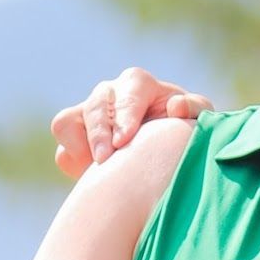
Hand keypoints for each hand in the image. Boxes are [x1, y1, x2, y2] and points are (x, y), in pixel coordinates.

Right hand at [50, 66, 214, 178]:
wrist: (163, 149)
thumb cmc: (182, 128)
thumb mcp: (198, 118)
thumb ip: (195, 109)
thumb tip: (176, 107)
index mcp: (138, 84)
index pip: (128, 92)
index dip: (124, 114)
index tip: (124, 139)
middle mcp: (108, 94)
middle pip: (94, 105)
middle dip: (99, 133)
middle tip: (105, 159)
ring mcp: (86, 114)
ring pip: (67, 122)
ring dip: (80, 147)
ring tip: (98, 169)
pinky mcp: (73, 139)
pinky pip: (62, 149)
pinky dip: (73, 162)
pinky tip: (92, 175)